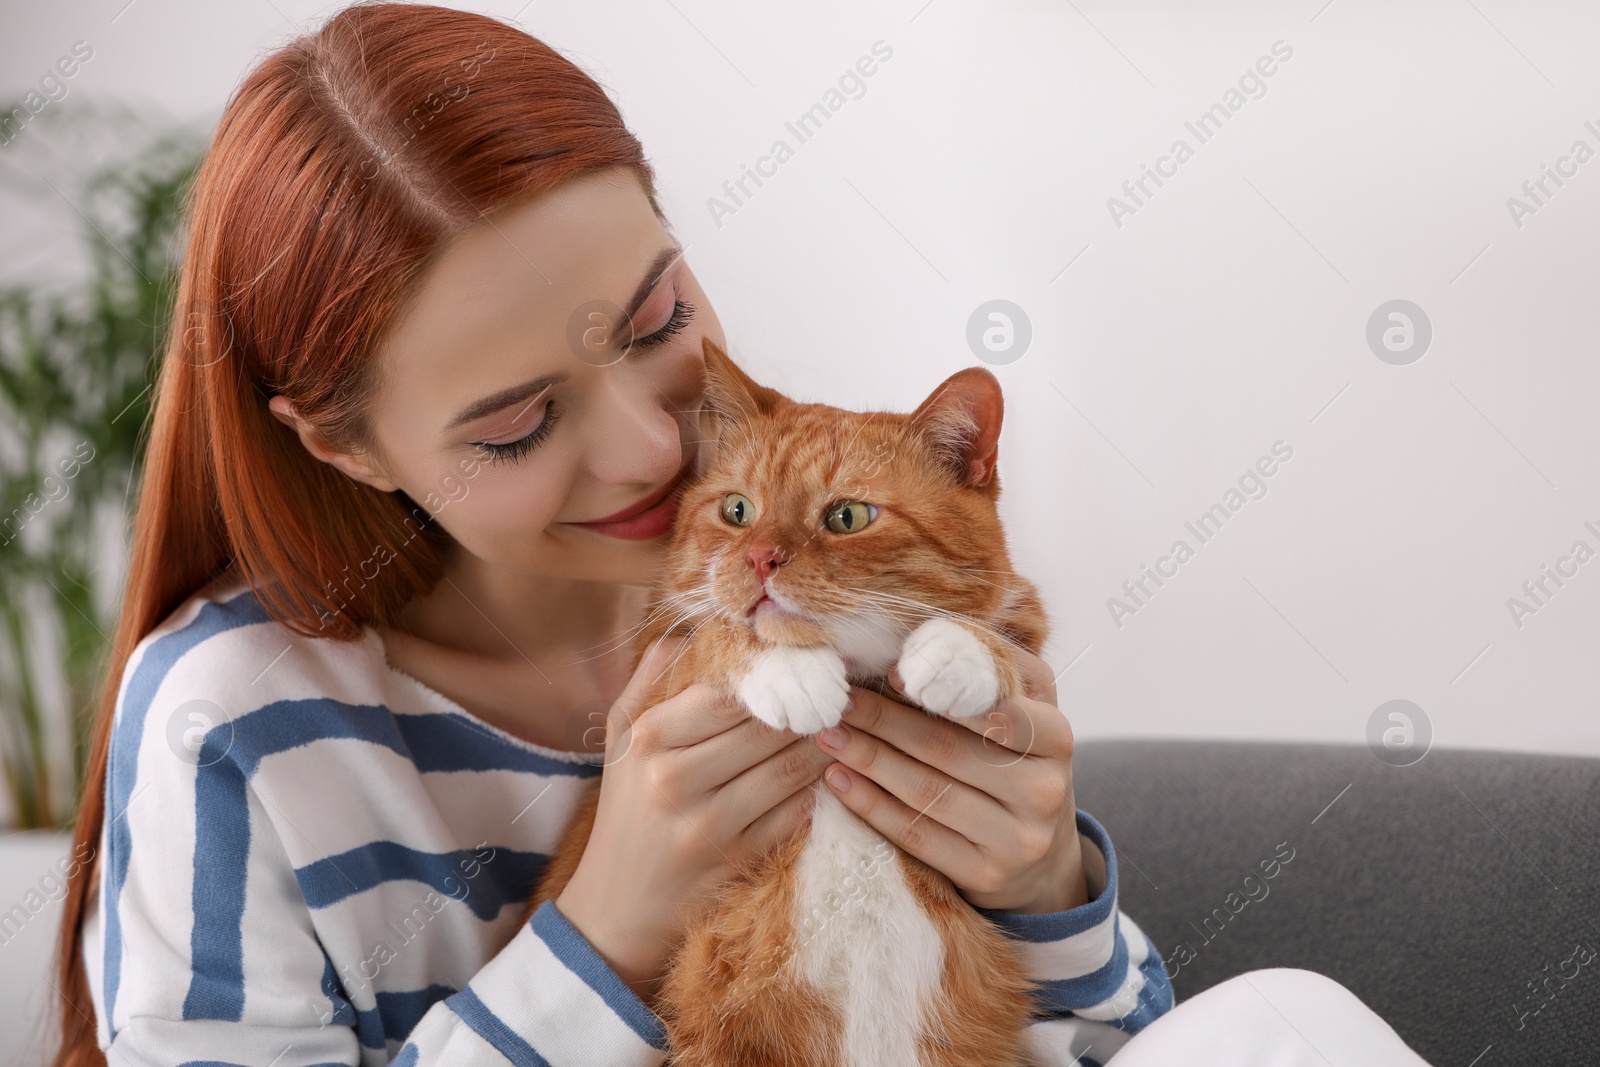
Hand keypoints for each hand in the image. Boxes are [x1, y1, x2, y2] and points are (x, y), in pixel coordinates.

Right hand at [555, 636, 836, 1002]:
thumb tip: (699, 628)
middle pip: (767, 728)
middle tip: (840, 691)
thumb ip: (653, 676)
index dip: (773, 675)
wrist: (615, 908)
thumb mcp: (620, 739)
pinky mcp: (736, 860)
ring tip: (842, 727)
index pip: (727, 692)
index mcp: (649, 738)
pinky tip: (825, 776)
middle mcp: (675, 778)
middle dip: (810, 707)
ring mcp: (708, 824)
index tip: (802, 663)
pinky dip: (815, 792)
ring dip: (823, 747)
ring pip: (789, 769)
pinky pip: (795, 813)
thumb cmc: (625, 810)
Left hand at [812, 648, 1088, 914]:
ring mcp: (1017, 841)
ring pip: (927, 793)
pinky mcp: (985, 876)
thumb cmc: (1019, 760)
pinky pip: (916, 835)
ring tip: (829, 735)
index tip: (890, 674)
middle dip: (884, 722)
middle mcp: (1044, 791)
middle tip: (839, 701)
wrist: (1041, 856)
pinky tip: (839, 779)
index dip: (941, 693)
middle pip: (949, 750)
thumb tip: (933, 631)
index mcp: (1058, 738)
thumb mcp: (1028, 709)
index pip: (998, 711)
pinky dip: (870, 804)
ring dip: (868, 759)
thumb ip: (994, 667)